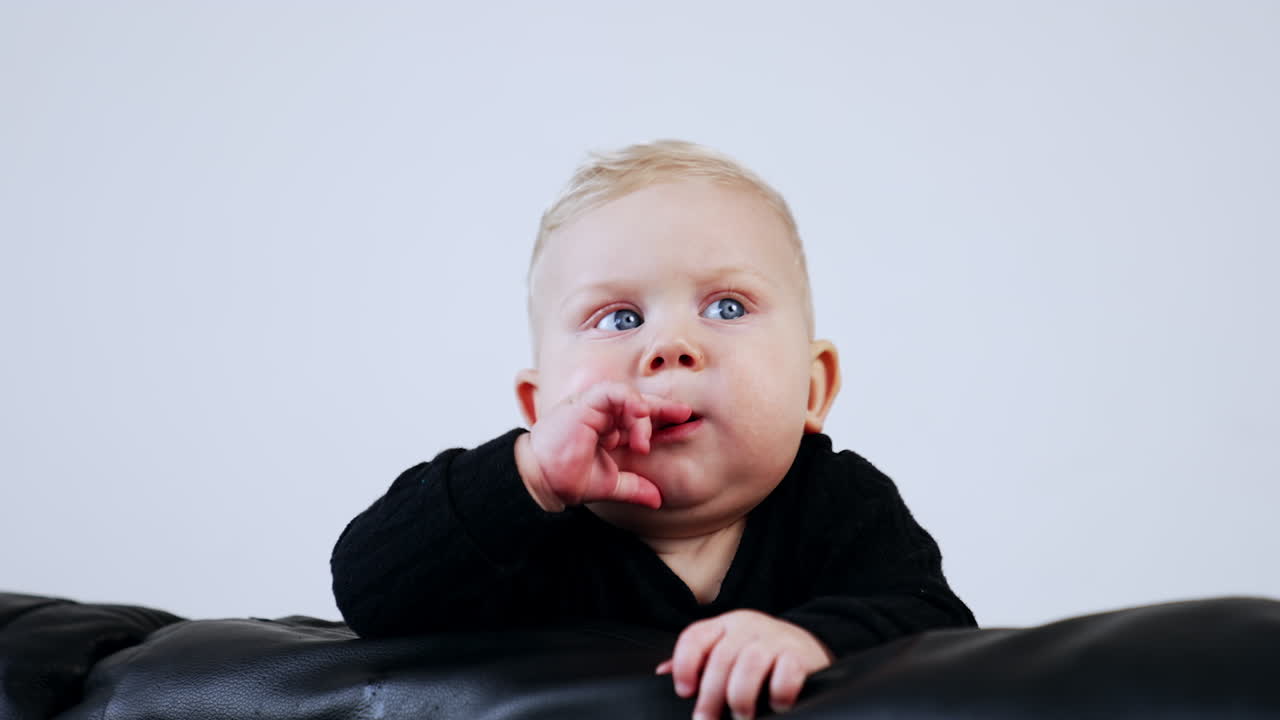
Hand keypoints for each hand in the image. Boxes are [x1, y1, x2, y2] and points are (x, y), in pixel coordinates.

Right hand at [515, 381, 691, 510]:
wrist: (540, 480)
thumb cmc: (565, 478)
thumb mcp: (609, 485)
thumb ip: (634, 487)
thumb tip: (658, 499)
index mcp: (609, 431)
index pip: (640, 419)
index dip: (662, 419)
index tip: (684, 423)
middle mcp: (603, 416)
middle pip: (639, 404)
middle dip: (663, 408)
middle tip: (683, 414)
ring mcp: (594, 408)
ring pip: (629, 398)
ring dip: (642, 417)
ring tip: (642, 442)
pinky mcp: (585, 403)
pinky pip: (614, 392)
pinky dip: (629, 402)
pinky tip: (638, 419)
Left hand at [655, 610, 832, 719]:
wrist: (808, 646)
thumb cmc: (760, 653)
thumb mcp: (727, 649)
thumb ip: (698, 660)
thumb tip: (662, 672)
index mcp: (725, 625)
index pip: (696, 636)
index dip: (684, 664)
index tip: (683, 692)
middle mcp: (748, 627)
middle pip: (721, 657)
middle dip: (710, 695)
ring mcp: (775, 638)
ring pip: (750, 663)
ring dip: (741, 697)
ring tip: (741, 717)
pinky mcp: (799, 654)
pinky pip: (786, 672)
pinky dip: (778, 693)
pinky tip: (776, 706)